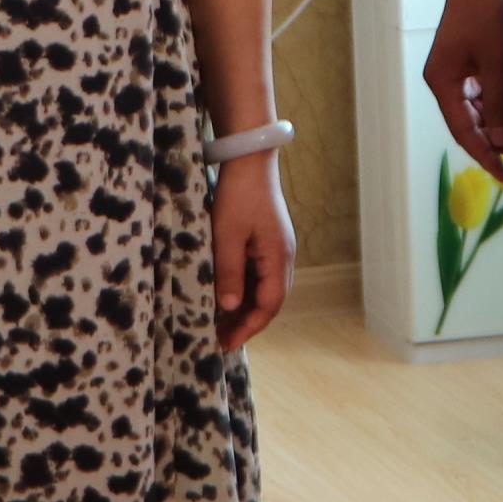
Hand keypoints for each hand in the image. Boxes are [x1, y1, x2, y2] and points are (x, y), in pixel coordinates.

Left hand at [212, 155, 294, 354]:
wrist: (249, 159)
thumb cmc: (238, 195)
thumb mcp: (227, 235)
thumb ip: (229, 272)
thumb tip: (228, 307)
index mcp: (278, 258)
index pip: (269, 305)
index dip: (249, 327)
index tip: (227, 342)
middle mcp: (283, 257)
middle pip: (270, 300)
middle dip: (246, 322)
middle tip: (219, 338)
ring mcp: (277, 248)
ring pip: (263, 289)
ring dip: (244, 307)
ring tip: (219, 322)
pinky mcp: (267, 241)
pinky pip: (258, 274)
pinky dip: (243, 290)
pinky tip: (225, 295)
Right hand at [423, 0, 502, 177]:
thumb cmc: (485, 14)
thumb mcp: (495, 61)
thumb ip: (498, 101)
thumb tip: (502, 140)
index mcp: (442, 82)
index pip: (462, 129)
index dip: (482, 154)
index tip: (502, 175)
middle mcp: (444, 80)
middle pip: (467, 122)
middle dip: (490, 140)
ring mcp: (455, 71)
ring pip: (475, 108)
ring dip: (495, 122)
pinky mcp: (467, 62)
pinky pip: (481, 93)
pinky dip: (496, 104)